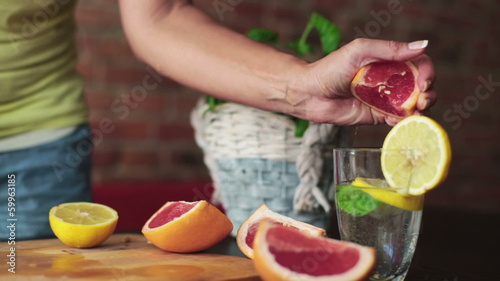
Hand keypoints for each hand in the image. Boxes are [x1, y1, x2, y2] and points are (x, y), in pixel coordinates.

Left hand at [293, 38, 436, 124]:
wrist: (310, 93)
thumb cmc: (331, 68)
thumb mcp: (360, 51)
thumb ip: (389, 50)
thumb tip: (422, 46)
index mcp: (389, 61)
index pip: (419, 64)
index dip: (427, 72)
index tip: (423, 83)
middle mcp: (390, 80)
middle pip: (422, 86)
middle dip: (429, 93)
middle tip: (422, 100)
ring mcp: (385, 99)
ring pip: (414, 105)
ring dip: (421, 110)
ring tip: (416, 113)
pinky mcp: (377, 116)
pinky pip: (397, 120)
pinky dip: (403, 122)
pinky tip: (398, 121)